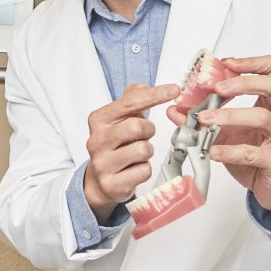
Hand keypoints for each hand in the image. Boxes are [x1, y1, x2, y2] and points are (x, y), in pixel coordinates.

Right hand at [83, 83, 180, 222]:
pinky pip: (144, 171)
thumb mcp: (118, 120)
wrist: (99, 180)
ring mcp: (102, 163)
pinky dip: (144, 169)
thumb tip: (142, 86)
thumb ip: (130, 101)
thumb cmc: (114, 146)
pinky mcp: (112, 183)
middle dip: (148, 130)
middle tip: (142, 136)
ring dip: (147, 151)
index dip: (155, 95)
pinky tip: (133, 169)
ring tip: (136, 153)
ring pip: (144, 150)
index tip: (174, 90)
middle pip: (138, 126)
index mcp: (98, 120)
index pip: (129, 102)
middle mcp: (96, 140)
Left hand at [166, 54, 270, 215]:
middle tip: (216, 89)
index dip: (251, 63)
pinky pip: (252, 152)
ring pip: (262, 117)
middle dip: (241, 83)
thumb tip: (175, 109)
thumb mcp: (229, 132)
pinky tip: (213, 150)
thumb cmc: (258, 155)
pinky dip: (229, 150)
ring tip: (204, 119)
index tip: (227, 63)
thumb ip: (204, 118)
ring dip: (229, 115)